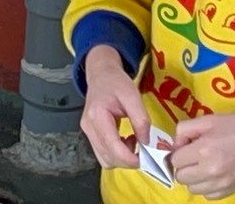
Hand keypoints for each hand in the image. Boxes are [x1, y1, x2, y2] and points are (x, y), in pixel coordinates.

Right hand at [79, 44, 148, 169]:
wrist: (101, 73)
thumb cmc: (116, 82)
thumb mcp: (133, 96)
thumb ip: (141, 120)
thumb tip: (146, 143)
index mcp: (98, 116)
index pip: (113, 148)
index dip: (130, 159)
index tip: (147, 158)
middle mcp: (89, 127)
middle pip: (108, 158)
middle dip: (128, 160)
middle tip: (143, 150)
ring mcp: (87, 131)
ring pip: (104, 159)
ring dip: (122, 158)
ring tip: (134, 142)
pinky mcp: (90, 134)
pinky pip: (103, 152)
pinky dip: (117, 153)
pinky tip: (126, 140)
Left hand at [171, 114, 234, 198]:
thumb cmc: (234, 129)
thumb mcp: (207, 121)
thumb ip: (184, 130)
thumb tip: (175, 146)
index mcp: (202, 150)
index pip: (175, 160)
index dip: (179, 153)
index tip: (187, 148)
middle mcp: (209, 170)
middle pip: (181, 177)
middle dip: (184, 166)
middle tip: (194, 158)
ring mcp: (219, 184)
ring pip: (191, 188)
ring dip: (194, 178)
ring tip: (204, 166)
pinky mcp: (227, 192)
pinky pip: (207, 195)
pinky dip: (206, 186)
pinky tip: (213, 175)